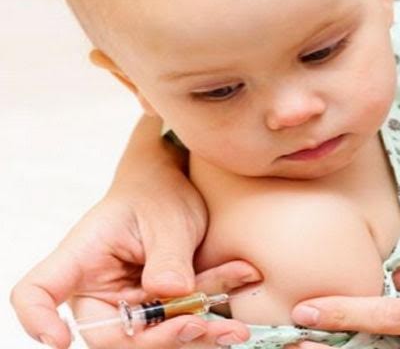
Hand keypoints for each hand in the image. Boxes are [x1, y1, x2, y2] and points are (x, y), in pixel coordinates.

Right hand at [10, 127, 253, 348]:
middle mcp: (99, 289)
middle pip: (112, 335)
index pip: (37, 293)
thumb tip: (170, 293)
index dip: (39, 321)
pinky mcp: (159, 309)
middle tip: (198, 326)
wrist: (178, 187)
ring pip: (156, 337)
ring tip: (233, 327)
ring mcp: (130, 303)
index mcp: (81, 258)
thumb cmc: (158, 193)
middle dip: (159, 338)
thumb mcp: (166, 218)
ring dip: (198, 333)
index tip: (58, 341)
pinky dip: (214, 317)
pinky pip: (183, 323)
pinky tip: (241, 292)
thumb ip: (168, 256)